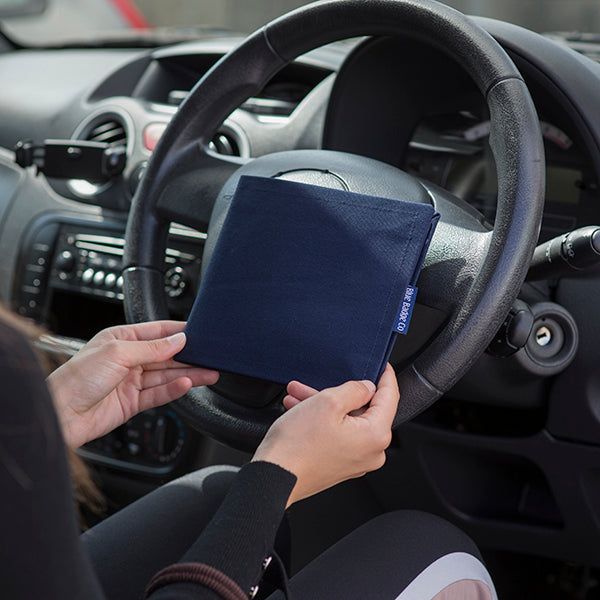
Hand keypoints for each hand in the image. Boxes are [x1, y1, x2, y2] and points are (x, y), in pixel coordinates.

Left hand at [47, 321, 218, 447]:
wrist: (60, 415)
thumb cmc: (75, 379)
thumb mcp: (117, 353)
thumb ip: (151, 348)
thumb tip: (177, 340)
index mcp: (121, 339)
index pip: (157, 332)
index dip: (178, 332)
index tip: (199, 333)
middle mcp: (127, 359)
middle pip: (166, 355)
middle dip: (189, 356)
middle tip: (210, 357)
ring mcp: (131, 381)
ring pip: (167, 375)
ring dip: (188, 373)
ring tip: (209, 372)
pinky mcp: (133, 402)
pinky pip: (159, 393)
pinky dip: (174, 389)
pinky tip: (188, 384)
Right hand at [252, 364, 398, 505]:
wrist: (274, 476)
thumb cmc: (298, 444)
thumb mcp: (328, 402)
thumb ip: (355, 389)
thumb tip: (367, 387)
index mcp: (375, 436)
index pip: (390, 397)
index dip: (385, 377)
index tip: (383, 365)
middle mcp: (371, 452)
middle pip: (363, 409)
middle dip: (338, 392)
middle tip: (317, 380)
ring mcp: (356, 461)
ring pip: (346, 420)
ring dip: (324, 405)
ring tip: (299, 394)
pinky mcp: (340, 465)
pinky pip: (338, 434)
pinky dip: (322, 420)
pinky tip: (300, 409)